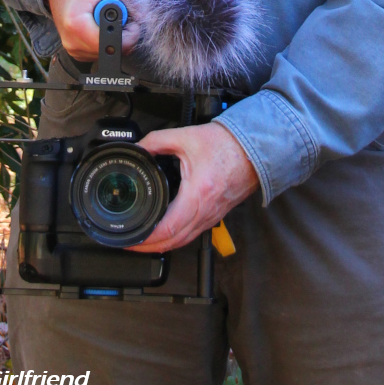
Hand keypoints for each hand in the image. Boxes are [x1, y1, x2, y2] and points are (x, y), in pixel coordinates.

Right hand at [45, 0, 137, 61]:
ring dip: (114, 35)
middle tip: (119, 11)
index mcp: (77, 24)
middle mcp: (72, 42)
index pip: (113, 46)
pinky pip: (101, 51)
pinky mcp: (76, 50)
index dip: (130, 34)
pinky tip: (101, 21)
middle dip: (123, 33)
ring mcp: (73, 48)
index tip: (130, 17)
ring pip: (108, 53)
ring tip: (107, 13)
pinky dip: (106, 37)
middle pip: (112, 52)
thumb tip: (144, 15)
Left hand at [128, 122, 259, 252]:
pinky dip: (177, 238)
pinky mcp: (215, 215)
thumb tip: (138, 149)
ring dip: (163, 245)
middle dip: (149, 247)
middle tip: (130, 243)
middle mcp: (206, 211)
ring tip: (143, 241)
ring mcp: (212, 216)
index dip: (147, 238)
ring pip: (184, 241)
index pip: (168, 228)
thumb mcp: (185, 136)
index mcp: (197, 193)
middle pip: (174, 242)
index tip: (131, 238)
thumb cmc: (226, 144)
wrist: (253, 148)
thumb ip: (156, 141)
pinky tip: (166, 232)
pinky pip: (193, 233)